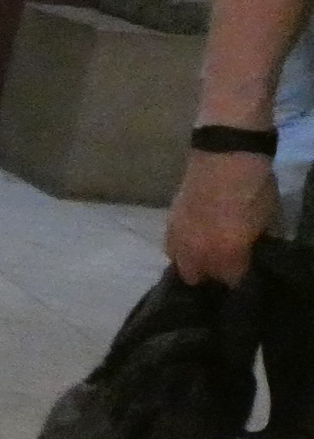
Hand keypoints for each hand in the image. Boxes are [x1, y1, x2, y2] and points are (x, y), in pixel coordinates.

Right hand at [166, 148, 278, 284]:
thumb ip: (259, 244)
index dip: (242, 280)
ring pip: (179, 263)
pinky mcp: (168, 222)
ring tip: (207, 252)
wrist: (225, 155)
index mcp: (226, 255)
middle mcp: (197, 253)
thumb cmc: (254, 188)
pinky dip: (182, 246)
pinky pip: (171, 245)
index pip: (233, 282)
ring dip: (193, 261)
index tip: (248, 273)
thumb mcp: (270, 220)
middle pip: (197, 278)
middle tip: (226, 264)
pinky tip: (194, 237)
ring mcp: (178, 238)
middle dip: (211, 275)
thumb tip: (256, 254)